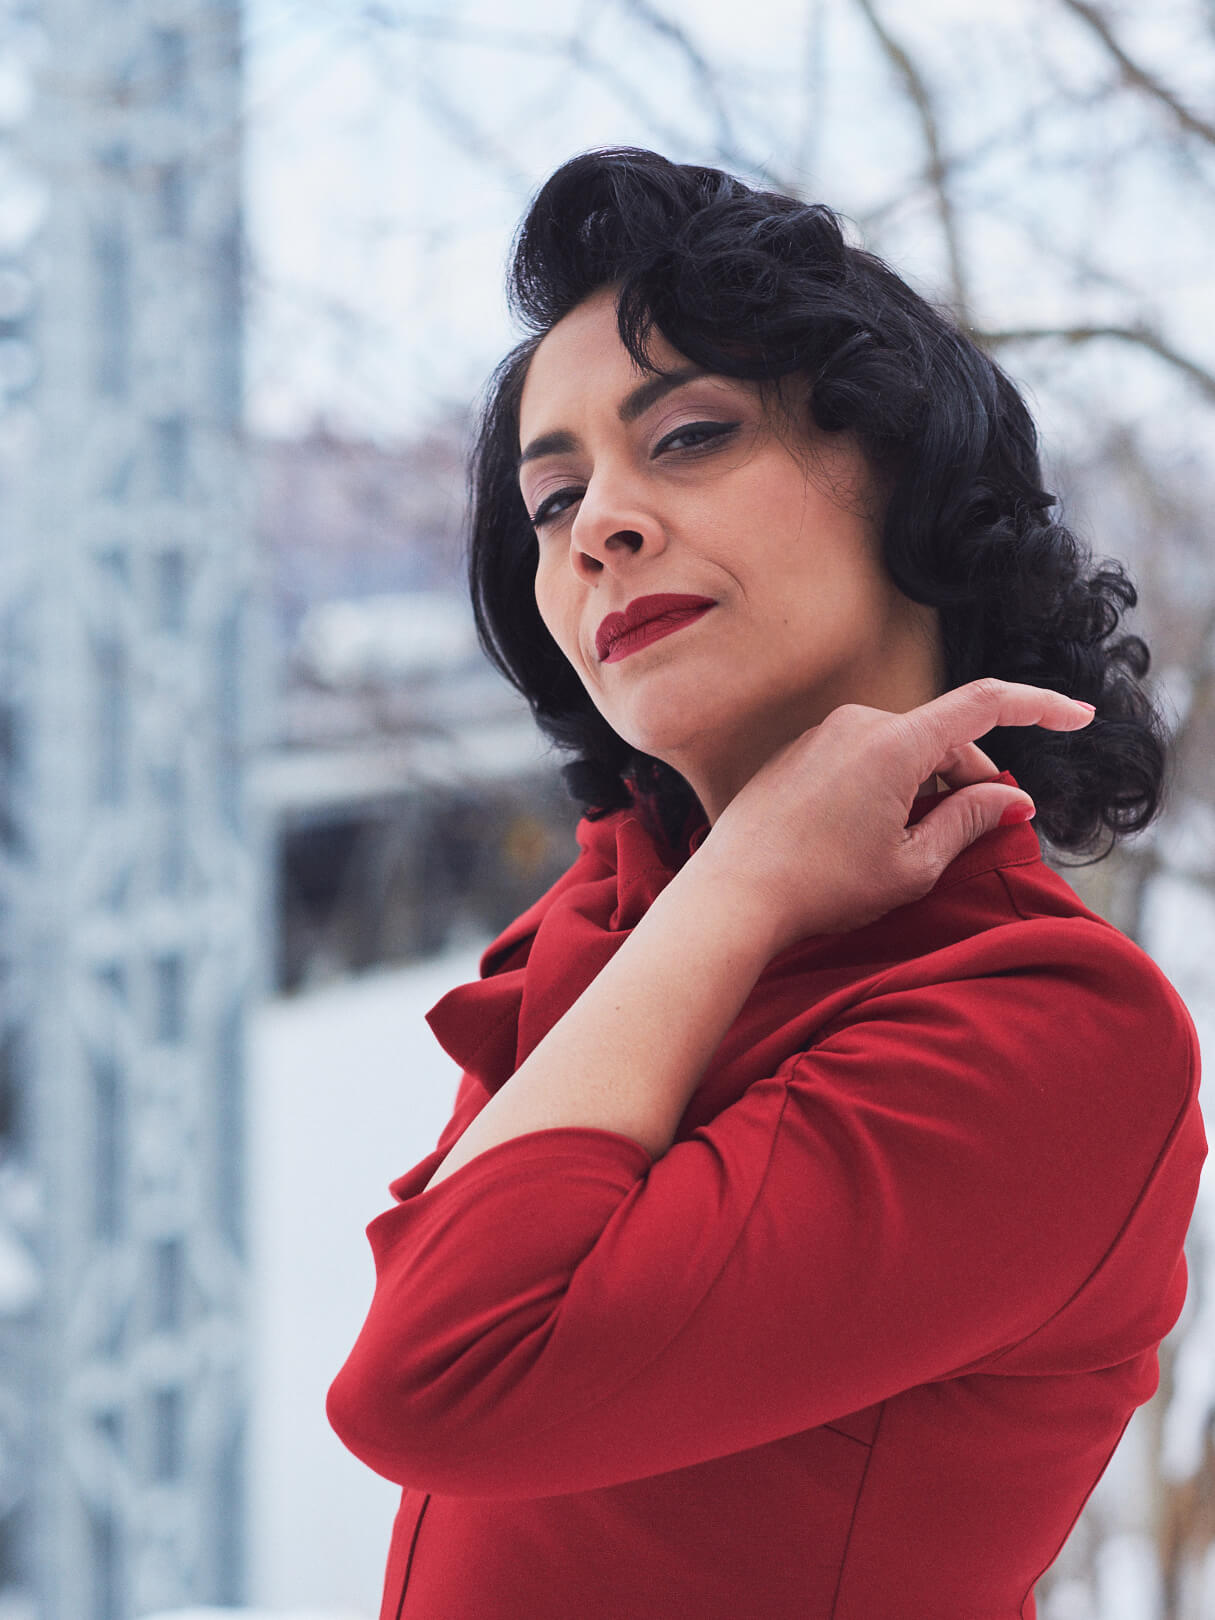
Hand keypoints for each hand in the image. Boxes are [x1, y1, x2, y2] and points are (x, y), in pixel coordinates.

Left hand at [694, 678, 1094, 952]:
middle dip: (971, 780)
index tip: (1081, 715)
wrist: (731, 896)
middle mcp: (859, 723)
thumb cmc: (821, 887)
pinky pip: (864, 756)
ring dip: (926, 788)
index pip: (985, 704)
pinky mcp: (799, 751)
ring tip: (906, 849)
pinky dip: (888, 786)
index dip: (1040, 706)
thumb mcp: (912, 865)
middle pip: (944, 738)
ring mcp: (824, 734)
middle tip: (976, 835)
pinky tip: (869, 838)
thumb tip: (1012, 799)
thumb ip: (969, 821)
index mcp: (895, 743)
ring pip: (904, 749)